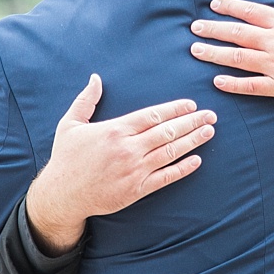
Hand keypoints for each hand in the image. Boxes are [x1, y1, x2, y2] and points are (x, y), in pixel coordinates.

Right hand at [26, 74, 216, 254]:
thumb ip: (86, 100)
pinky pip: (166, 177)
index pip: (153, 115)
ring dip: (193, 141)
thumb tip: (96, 78)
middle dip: (192, 121)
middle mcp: (128, 148)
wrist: (62, 194)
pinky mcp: (137, 189)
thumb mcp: (70, 124)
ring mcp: (135, 170)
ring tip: (209, 132)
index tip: (191, 104)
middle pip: (167, 131)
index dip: (175, 109)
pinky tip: (197, 160)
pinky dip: (183, 168)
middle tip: (211, 115)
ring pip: (170, 152)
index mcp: (115, 130)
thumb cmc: (66, 158)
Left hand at [190, 0, 273, 136]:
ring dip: (214, 54)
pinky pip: (252, 85)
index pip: (252, 11)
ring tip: (195, 51)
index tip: (213, 5)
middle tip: (194, 28)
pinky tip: (216, 81)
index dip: (230, 7)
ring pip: (239, 58)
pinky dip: (233, 84)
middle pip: (239, 33)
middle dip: (214, 29)